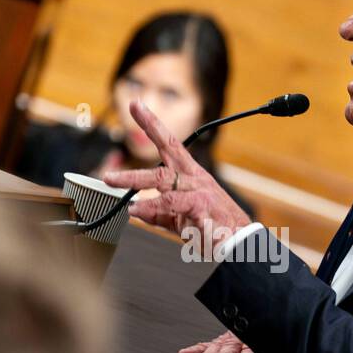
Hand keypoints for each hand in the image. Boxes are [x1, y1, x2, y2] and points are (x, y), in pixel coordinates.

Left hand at [102, 100, 249, 243]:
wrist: (240, 246)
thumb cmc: (214, 231)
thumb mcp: (181, 220)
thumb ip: (159, 213)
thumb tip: (135, 209)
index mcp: (191, 177)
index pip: (171, 145)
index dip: (154, 124)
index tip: (138, 106)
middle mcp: (195, 178)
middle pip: (170, 147)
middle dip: (151, 125)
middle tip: (134, 106)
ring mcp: (199, 190)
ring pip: (162, 178)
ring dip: (133, 179)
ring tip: (112, 180)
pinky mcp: (201, 206)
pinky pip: (170, 202)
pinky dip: (150, 206)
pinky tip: (135, 209)